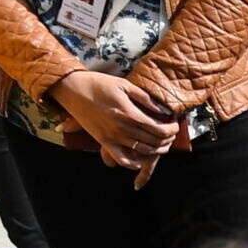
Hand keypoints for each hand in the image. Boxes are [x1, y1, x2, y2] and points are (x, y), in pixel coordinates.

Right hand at [53, 69, 181, 165]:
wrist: (72, 89)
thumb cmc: (99, 84)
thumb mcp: (124, 85)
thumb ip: (145, 98)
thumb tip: (164, 110)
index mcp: (130, 114)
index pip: (159, 129)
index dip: (171, 129)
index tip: (175, 125)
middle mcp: (123, 128)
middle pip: (154, 142)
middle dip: (167, 139)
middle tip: (171, 134)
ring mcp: (113, 137)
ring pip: (142, 151)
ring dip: (156, 150)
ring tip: (161, 144)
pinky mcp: (104, 142)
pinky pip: (122, 159)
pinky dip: (133, 163)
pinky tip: (141, 160)